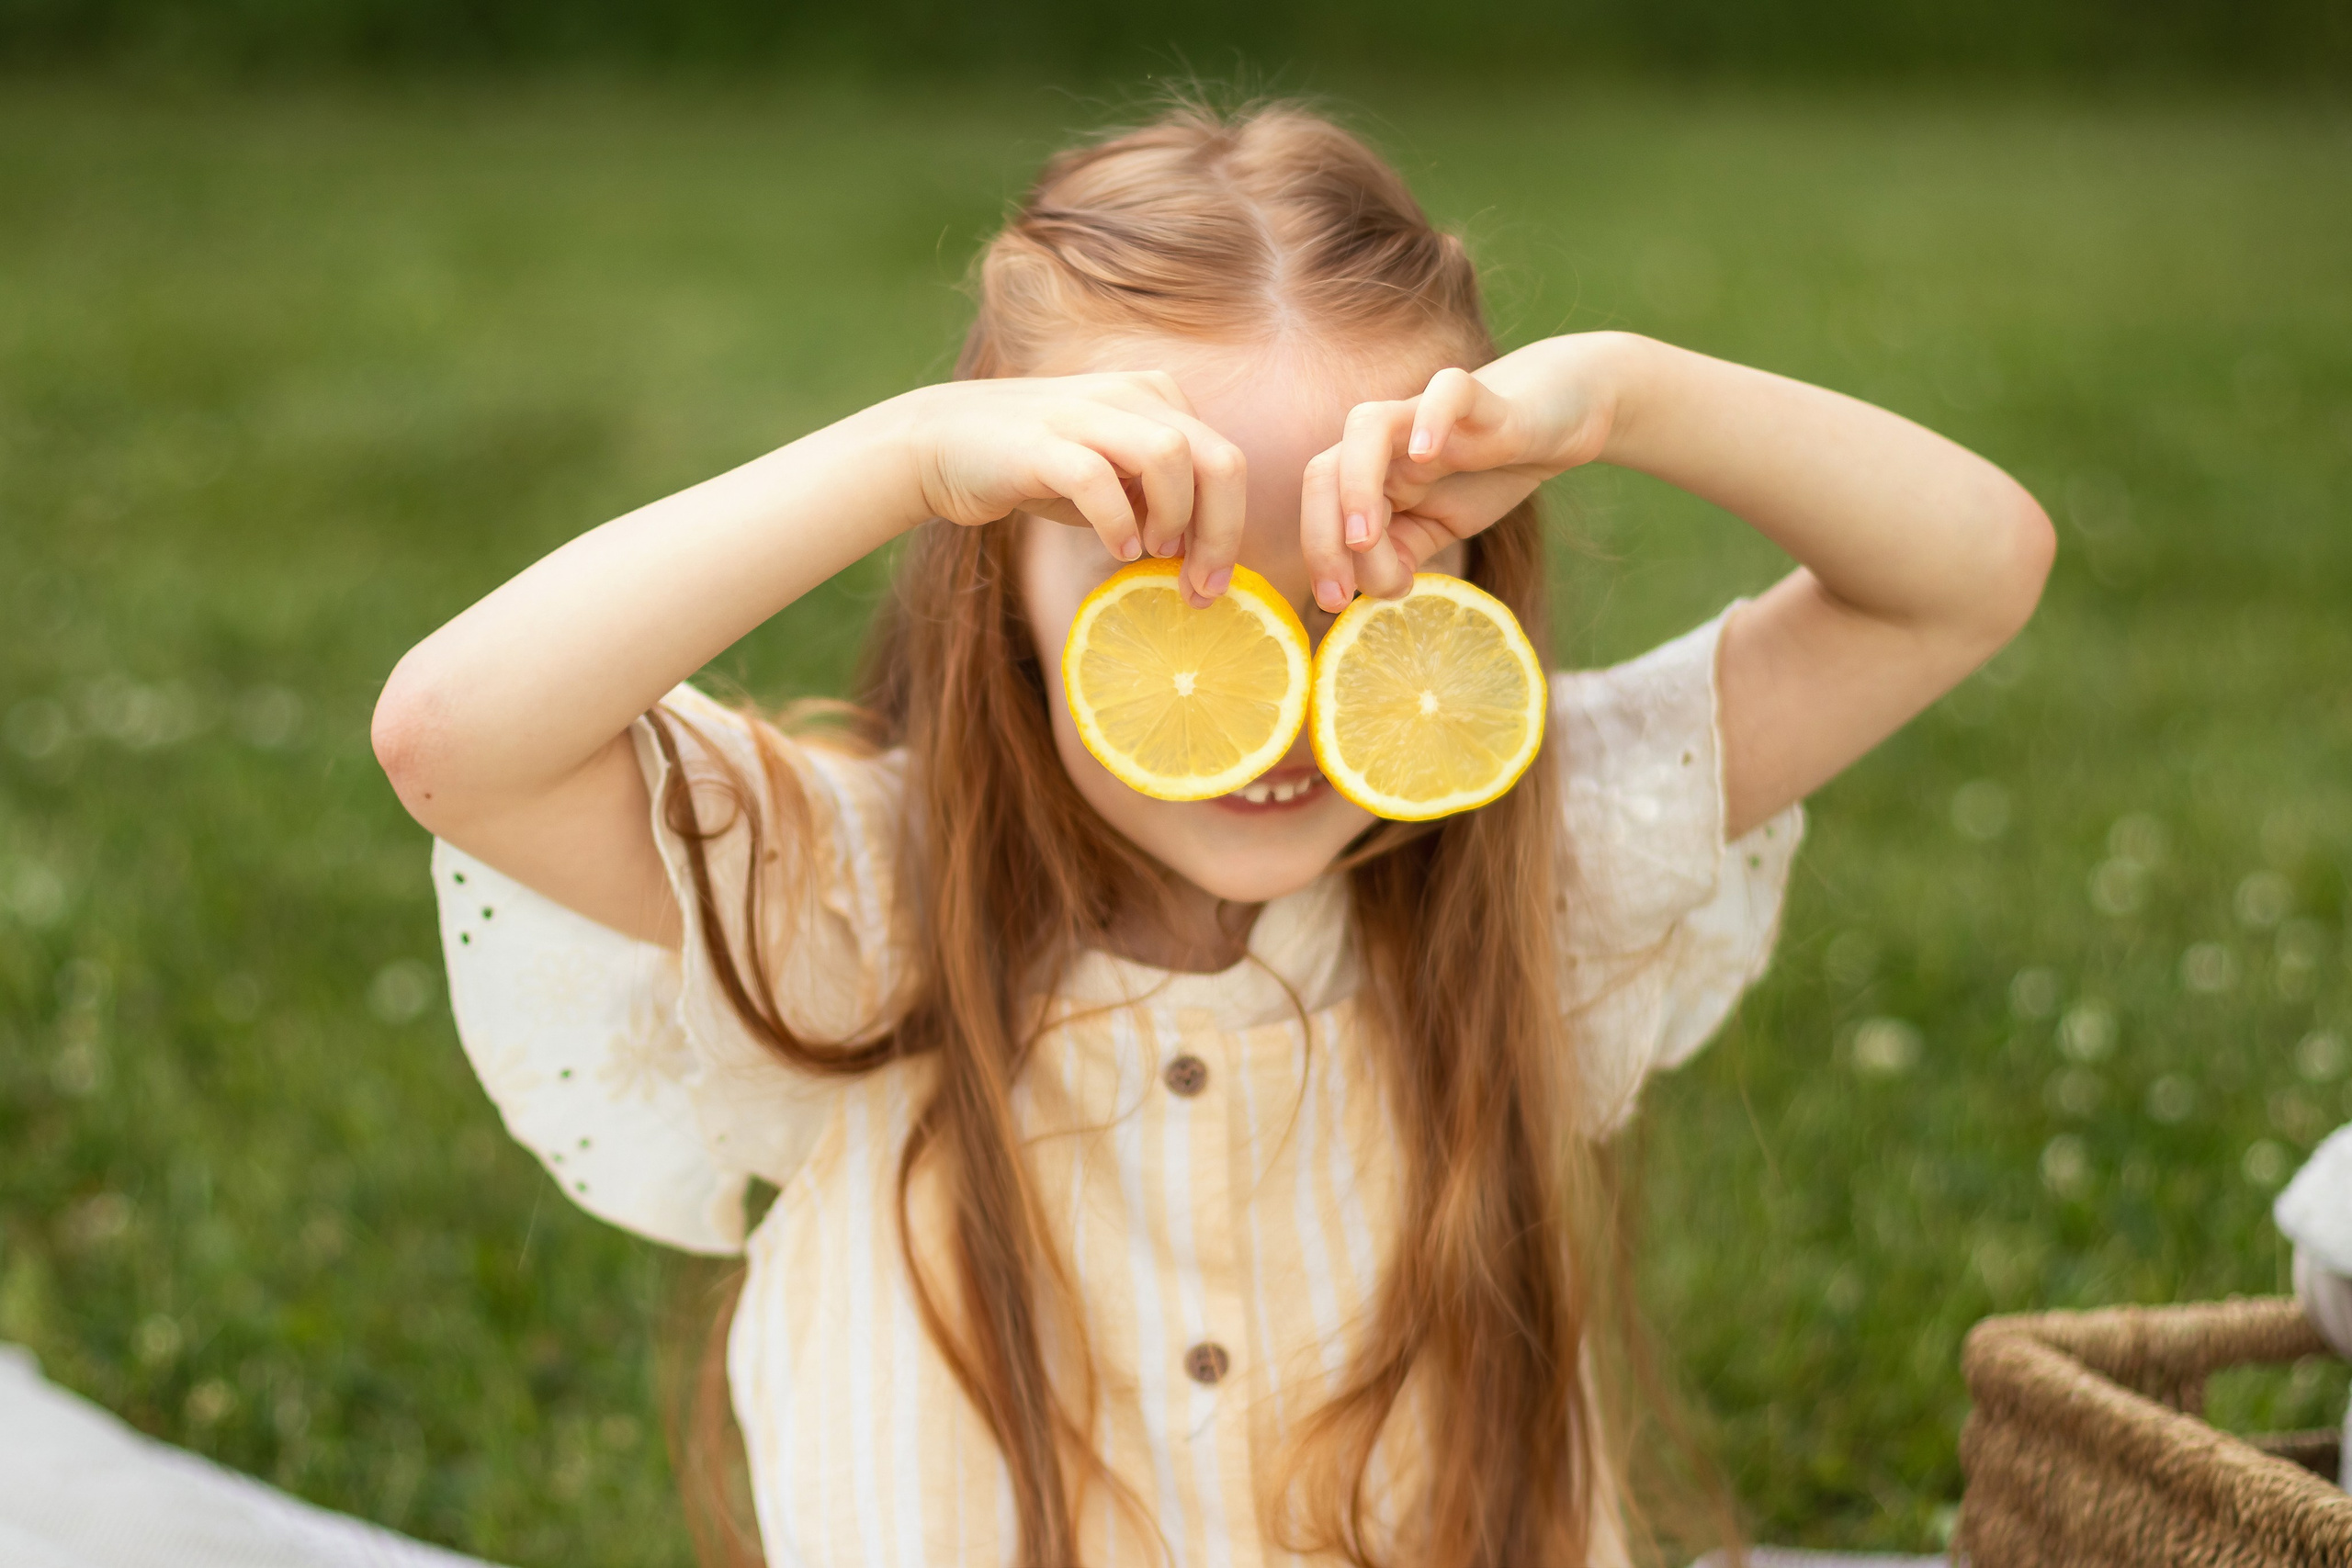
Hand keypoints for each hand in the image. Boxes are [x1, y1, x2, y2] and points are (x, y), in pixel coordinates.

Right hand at [892, 371, 1245, 603]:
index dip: (1230, 530)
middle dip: (1221, 534)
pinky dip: (1117, 521)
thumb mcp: (1112, 481)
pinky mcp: (1042, 441)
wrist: (943, 444)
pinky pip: (1098, 479)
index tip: (1210, 583)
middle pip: (1218, 459)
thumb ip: (1158, 503)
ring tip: (1151, 552)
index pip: (1225, 463)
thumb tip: (1203, 556)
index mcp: (1157, 400)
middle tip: (1202, 587)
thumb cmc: (1035, 468)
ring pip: (1171, 457)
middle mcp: (1131, 395)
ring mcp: (1086, 413)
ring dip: (1174, 519)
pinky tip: (1116, 549)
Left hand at [1300, 335, 1621, 607]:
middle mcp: (1384, 443)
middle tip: (1340, 592)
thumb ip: (1400, 557)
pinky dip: (1430, 418)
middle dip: (1321, 535)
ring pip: (1365, 426)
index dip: (1319, 556)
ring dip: (1354, 484)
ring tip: (1364, 537)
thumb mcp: (1437, 531)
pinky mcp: (1475, 397)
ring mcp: (1423, 415)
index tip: (1336, 604)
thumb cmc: (1484, 476)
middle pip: (1324, 470)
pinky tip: (1426, 454)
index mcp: (1368, 475)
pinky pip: (1445, 391)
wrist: (1550, 426)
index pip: (1321, 508)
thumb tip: (1370, 592)